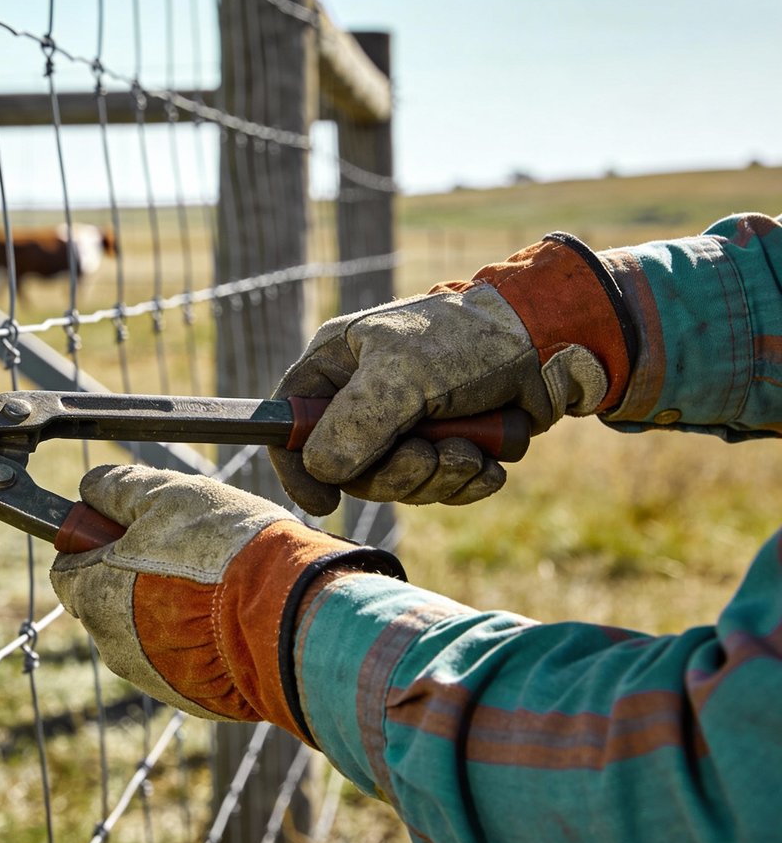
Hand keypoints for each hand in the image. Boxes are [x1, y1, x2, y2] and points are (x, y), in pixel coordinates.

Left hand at [49, 465, 402, 738]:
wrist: (291, 617)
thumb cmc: (224, 550)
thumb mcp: (165, 495)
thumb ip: (117, 488)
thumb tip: (90, 488)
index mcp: (93, 597)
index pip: (67, 569)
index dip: (95, 542)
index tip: (131, 529)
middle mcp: (112, 646)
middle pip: (106, 602)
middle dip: (132, 576)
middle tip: (181, 550)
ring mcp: (152, 678)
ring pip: (145, 633)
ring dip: (167, 608)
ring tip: (216, 583)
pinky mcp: (193, 699)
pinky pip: (182, 661)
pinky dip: (198, 640)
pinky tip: (231, 616)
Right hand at [270, 235, 632, 514]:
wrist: (554, 345)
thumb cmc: (470, 340)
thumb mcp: (405, 374)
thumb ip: (357, 423)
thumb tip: (324, 470)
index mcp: (338, 364)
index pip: (289, 420)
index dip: (295, 464)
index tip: (322, 501)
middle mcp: (364, 396)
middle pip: (348, 468)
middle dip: (396, 474)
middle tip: (432, 457)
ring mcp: (404, 424)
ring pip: (397, 483)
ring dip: (438, 477)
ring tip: (472, 452)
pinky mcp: (445, 444)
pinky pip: (439, 488)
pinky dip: (466, 482)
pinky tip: (489, 462)